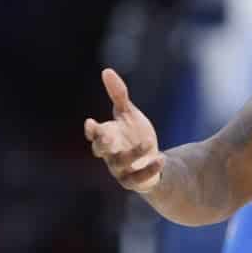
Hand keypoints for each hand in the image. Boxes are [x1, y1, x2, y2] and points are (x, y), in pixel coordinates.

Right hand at [84, 68, 163, 191]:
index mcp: (106, 137)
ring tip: (149, 142)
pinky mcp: (135, 181)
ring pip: (121, 164)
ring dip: (133, 154)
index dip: (92, 130)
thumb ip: (118, 94)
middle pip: (101, 151)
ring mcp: (121, 170)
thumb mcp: (128, 113)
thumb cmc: (134, 134)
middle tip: (111, 137)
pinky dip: (148, 170)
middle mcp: (110, 154)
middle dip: (104, 144)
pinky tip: (160, 159)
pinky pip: (138, 179)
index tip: (91, 122)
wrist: (151, 160)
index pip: (94, 134)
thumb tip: (106, 71)